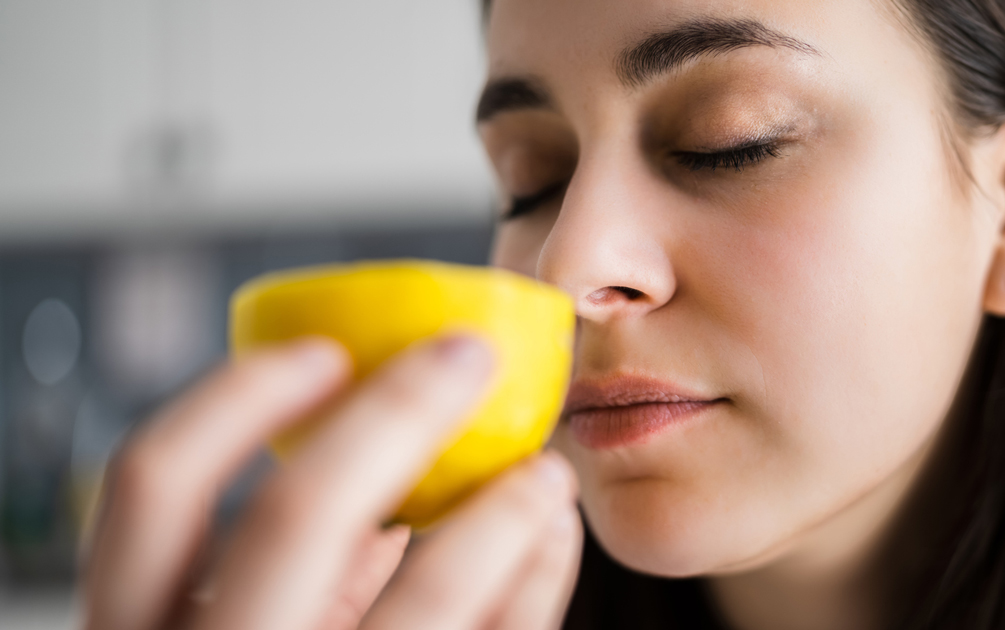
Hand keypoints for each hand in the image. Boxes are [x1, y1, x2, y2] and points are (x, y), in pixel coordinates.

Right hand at [82, 335, 582, 629]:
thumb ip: (285, 576)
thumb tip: (380, 475)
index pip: (155, 486)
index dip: (238, 396)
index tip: (328, 348)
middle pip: (296, 513)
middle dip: (397, 414)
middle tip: (469, 356)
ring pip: (428, 593)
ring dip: (501, 509)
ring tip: (546, 468)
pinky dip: (535, 585)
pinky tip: (549, 545)